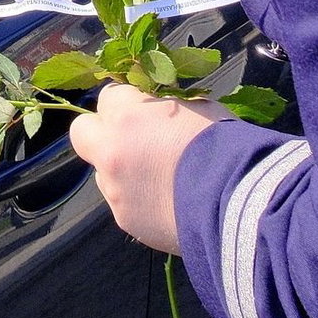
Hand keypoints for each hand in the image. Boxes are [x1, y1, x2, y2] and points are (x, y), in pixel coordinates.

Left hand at [67, 83, 227, 251]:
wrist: (236, 202)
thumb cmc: (222, 146)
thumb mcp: (197, 108)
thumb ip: (166, 108)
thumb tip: (157, 112)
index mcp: (127, 117)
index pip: (108, 96)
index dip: (127, 102)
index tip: (144, 109)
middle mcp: (111, 152)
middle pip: (82, 132)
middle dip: (101, 132)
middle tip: (130, 139)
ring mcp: (115, 190)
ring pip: (104, 173)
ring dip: (122, 171)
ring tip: (161, 179)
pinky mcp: (126, 221)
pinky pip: (124, 203)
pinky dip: (139, 200)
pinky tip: (169, 203)